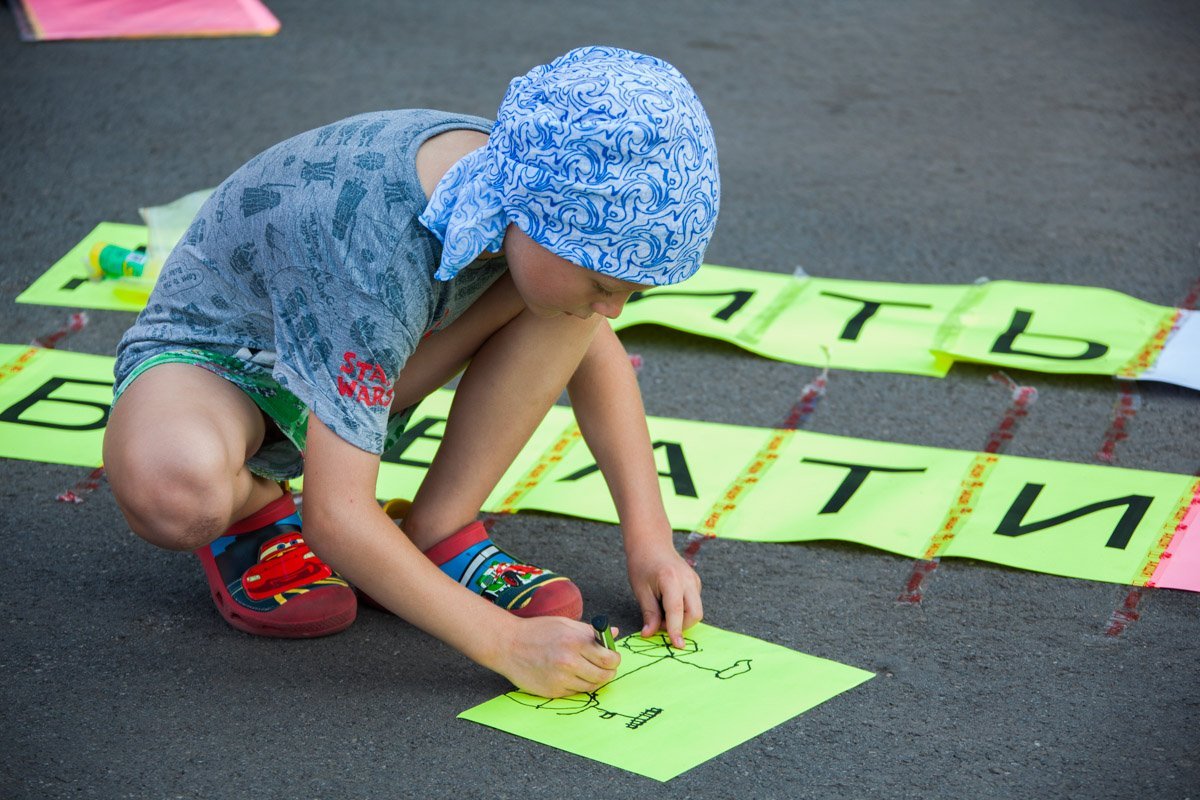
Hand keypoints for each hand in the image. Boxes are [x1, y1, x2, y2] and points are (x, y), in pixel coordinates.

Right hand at [491, 615, 619, 698]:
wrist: (508, 645)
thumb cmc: (537, 631)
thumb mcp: (565, 623)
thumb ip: (590, 631)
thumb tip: (614, 633)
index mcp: (575, 641)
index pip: (609, 659)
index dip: (614, 659)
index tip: (612, 658)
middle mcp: (570, 661)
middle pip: (604, 676)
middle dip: (608, 672)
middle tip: (604, 668)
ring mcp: (561, 678)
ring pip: (590, 686)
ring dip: (592, 680)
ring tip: (585, 670)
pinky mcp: (553, 691)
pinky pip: (574, 692)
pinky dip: (576, 685)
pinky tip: (569, 675)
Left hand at [626, 537, 702, 648]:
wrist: (652, 543)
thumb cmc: (642, 564)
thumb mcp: (641, 590)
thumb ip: (649, 613)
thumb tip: (649, 634)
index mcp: (671, 580)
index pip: (677, 611)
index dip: (676, 630)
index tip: (677, 646)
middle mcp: (688, 580)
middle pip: (695, 614)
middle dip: (681, 626)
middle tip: (660, 622)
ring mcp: (694, 580)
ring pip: (696, 609)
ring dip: (682, 618)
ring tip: (662, 610)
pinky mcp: (696, 582)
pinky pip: (695, 602)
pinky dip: (684, 610)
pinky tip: (668, 602)